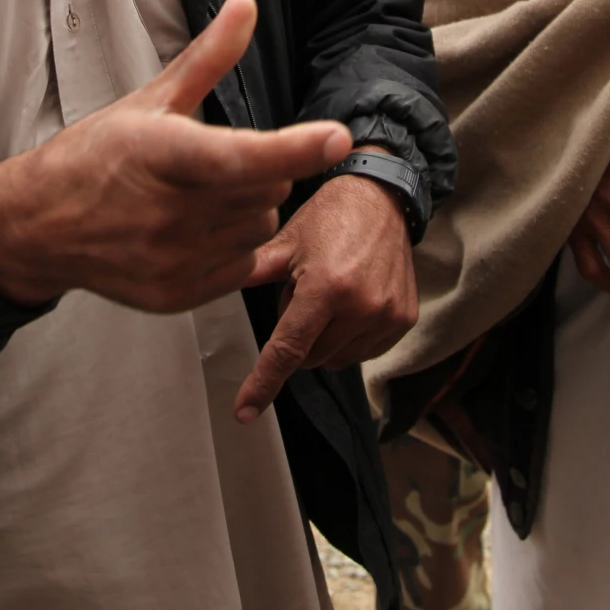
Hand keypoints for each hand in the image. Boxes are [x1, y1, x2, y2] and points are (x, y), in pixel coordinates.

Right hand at [0, 0, 351, 312]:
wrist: (37, 227)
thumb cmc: (93, 157)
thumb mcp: (149, 100)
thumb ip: (208, 57)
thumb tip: (245, 5)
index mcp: (161, 154)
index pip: (240, 156)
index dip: (293, 148)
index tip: (336, 137)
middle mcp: (168, 213)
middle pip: (267, 189)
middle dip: (261, 170)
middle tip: (216, 161)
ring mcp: (173, 260)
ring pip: (262, 228)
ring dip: (250, 208)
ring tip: (202, 196)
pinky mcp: (177, 295)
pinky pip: (245, 268)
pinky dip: (236, 246)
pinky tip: (199, 229)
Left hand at [233, 170, 417, 422]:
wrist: (380, 196)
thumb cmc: (328, 217)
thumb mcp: (285, 242)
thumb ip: (251, 273)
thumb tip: (204, 284)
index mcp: (326, 287)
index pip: (288, 350)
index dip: (263, 384)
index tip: (245, 412)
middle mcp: (361, 306)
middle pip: (312, 358)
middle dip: (299, 336)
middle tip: (302, 293)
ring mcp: (387, 315)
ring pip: (339, 359)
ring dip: (325, 339)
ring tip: (328, 293)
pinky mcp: (405, 318)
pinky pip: (366, 351)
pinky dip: (351, 337)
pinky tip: (351, 301)